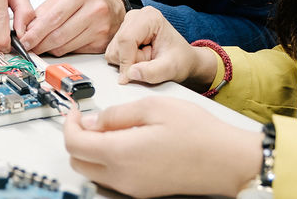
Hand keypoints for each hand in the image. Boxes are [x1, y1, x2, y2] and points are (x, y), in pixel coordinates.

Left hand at [18, 0, 125, 55]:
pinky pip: (74, 51)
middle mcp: (94, 10)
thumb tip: (27, 28)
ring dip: (48, 49)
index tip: (24, 39)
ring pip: (65, 46)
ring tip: (39, 46)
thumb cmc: (88, 0)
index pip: (53, 17)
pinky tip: (56, 46)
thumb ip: (46, 10)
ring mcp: (100, 28)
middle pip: (59, 34)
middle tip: (28, 47)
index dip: (36, 31)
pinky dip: (61, 51)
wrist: (115, 8)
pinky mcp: (101, 43)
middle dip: (39, 43)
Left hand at [64, 97, 261, 197]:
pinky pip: (112, 178)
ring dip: (90, 150)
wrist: (228, 161)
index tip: (75, 110)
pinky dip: (107, 159)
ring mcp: (132, 188)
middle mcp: (122, 177)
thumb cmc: (198, 132)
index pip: (74, 144)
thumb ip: (117, 113)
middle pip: (78, 162)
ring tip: (107, 126)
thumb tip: (92, 120)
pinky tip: (124, 141)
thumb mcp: (154, 107)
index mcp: (121, 153)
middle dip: (76, 137)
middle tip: (87, 117)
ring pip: (93, 171)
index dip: (69, 123)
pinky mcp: (143, 192)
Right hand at [105, 6, 217, 91]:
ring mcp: (127, 24)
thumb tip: (131, 73)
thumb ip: (152, 72)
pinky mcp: (122, 34)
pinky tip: (140, 58)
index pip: (126, 39)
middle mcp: (136, 17)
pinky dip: (125, 61)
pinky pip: (113, 53)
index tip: (130, 77)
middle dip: (130, 61)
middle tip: (150, 62)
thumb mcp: (171, 69)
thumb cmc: (180, 59)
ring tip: (147, 59)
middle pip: (117, 44)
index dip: (126, 61)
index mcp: (150, 17)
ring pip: (113, 50)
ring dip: (128, 62)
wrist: (181, 59)